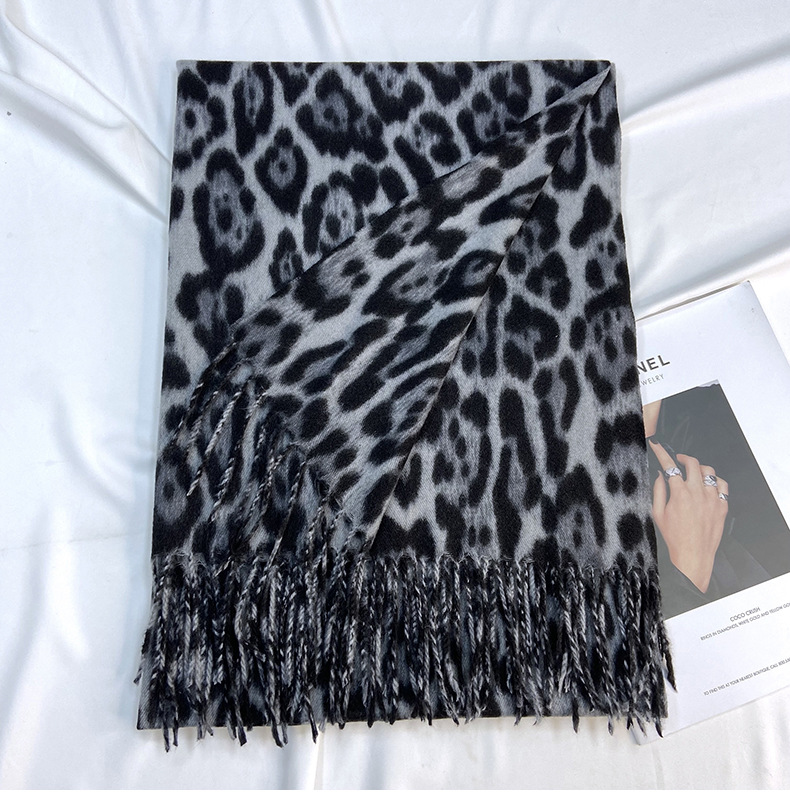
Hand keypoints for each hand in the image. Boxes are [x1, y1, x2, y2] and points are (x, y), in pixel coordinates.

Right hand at [649, 441, 728, 592]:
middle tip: (678, 459)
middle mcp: (697, 493)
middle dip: (683, 457)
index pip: (669, 465)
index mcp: (679, 493)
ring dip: (699, 468)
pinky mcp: (722, 506)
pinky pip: (723, 486)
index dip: (662, 452)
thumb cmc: (675, 537)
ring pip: (709, 471)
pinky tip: (709, 484)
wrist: (693, 555)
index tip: (658, 446)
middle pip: (693, 463)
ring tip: (694, 471)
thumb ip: (658, 491)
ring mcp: (712, 499)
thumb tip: (660, 476)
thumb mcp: (658, 513)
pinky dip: (715, 481)